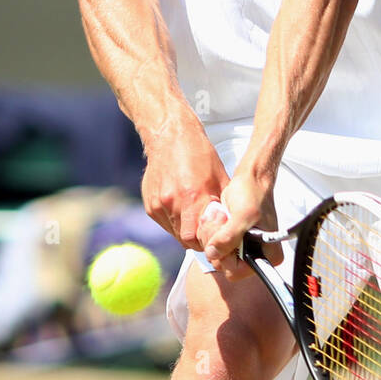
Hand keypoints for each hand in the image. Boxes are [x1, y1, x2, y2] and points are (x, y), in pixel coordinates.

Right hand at [140, 125, 229, 249]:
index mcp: (193, 196)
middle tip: (207, 232)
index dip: (207, 243)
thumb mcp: (219, 177)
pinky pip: (165, 223)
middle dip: (197, 241)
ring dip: (185, 231)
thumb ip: (222, 204)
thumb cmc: (199, 154)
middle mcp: (173, 202)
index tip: (214, 240)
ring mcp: (159, 204)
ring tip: (195, 218)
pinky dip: (175, 222)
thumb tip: (230, 225)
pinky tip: (182, 208)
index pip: (197, 238)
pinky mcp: (150, 204)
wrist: (170, 136)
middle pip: (185, 240)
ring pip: (174, 233)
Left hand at [197, 168, 280, 282]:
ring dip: (212, 234)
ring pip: (214, 253)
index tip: (225, 236)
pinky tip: (218, 216)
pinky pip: (212, 243)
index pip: (236, 271)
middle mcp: (254, 255)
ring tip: (221, 216)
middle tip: (223, 221)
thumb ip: (229, 238)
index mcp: (266, 255)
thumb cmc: (254, 194)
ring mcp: (241, 248)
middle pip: (222, 263)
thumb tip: (213, 253)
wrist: (250, 179)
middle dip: (216, 241)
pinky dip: (210, 230)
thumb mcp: (243, 215)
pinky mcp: (230, 239)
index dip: (225, 256)